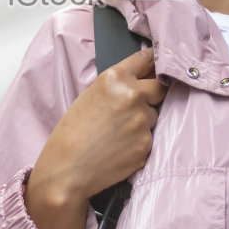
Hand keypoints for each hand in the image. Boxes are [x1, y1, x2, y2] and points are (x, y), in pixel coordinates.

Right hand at [26, 46, 166, 228]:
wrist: (67, 169)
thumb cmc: (71, 132)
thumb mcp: (90, 95)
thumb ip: (118, 86)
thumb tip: (141, 83)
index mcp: (115, 78)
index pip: (146, 59)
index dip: (155, 61)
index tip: (161, 62)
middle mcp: (133, 95)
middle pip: (160, 87)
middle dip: (154, 93)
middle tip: (137, 105)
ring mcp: (143, 120)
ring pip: (154, 115)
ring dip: (144, 120)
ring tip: (118, 133)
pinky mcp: (147, 144)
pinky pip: (149, 137)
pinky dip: (139, 141)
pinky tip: (120, 148)